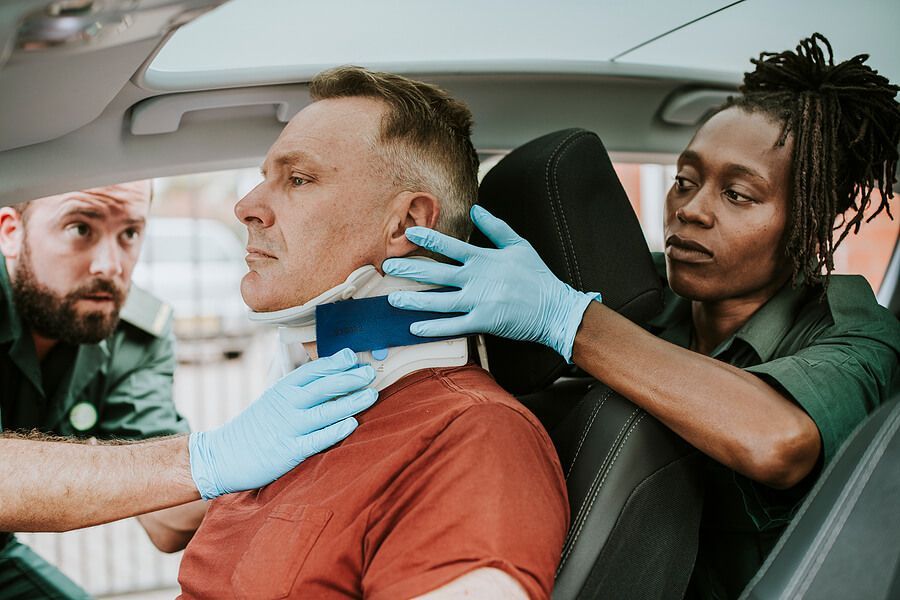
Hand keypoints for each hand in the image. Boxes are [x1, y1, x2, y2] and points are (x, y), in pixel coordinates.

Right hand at [188, 348, 376, 499]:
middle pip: (323, 387)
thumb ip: (299, 389)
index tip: (353, 357)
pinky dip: (334, 431)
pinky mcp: (289, 451)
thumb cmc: (257, 426)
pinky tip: (352, 424)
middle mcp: (286, 405)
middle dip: (349, 379)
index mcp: (283, 389)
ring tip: (371, 395)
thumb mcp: (274, 400)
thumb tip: (333, 378)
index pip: (313, 370)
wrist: (224, 455)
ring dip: (350, 402)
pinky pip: (316, 440)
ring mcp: (288, 427)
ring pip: (325, 411)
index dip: (335, 362)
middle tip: (370, 374)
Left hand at [383, 205, 599, 361]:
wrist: (555, 308)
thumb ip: (495, 227)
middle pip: (437, 274)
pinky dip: (433, 328)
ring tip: (393, 299)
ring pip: (439, 302)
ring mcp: (479, 302)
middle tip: (388, 267)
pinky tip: (415, 328)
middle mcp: (477, 280)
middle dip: (410, 270)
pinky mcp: (483, 322)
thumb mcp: (518, 245)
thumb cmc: (537, 276)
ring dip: (414, 301)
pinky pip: (453, 326)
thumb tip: (475, 210)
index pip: (451, 247)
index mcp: (484, 260)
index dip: (429, 239)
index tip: (409, 233)